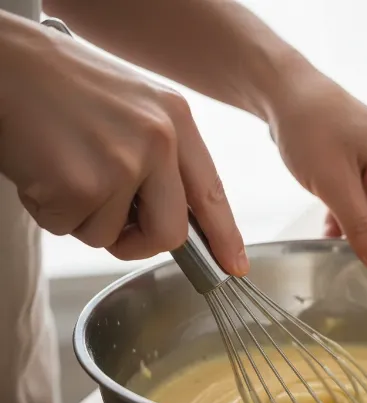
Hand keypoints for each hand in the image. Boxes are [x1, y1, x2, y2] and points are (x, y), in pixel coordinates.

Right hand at [0, 13, 247, 274]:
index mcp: (176, 120)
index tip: (234, 266)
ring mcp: (123, 163)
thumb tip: (172, 217)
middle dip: (138, 242)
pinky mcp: (83, 184)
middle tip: (112, 225)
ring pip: (111, 235)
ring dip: (81, 216)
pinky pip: (71, 229)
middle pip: (170, 233)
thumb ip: (160, 160)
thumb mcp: (132, 111)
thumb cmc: (59, 86)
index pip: (212, 193)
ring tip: (61, 169)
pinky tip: (41, 170)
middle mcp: (158, 141)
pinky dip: (50, 210)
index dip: (224, 237)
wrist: (0, 62)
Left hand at [270, 74, 366, 274]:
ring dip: (365, 240)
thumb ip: (361, 227)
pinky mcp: (365, 178)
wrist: (286, 95)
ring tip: (341, 252)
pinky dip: (350, 228)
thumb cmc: (311, 126)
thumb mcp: (334, 182)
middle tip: (363, 274)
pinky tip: (330, 235)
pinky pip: (366, 214)